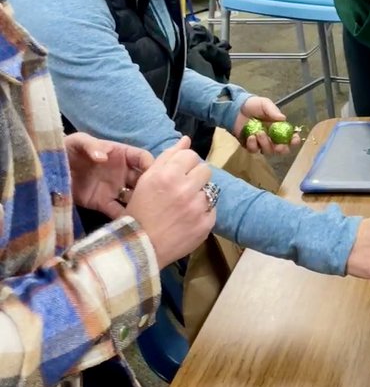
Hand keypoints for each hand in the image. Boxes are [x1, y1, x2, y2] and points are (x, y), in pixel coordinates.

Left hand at [65, 133, 152, 218]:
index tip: (154, 176)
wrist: (50, 168)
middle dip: (151, 189)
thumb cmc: (68, 149)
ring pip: (134, 197)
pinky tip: (129, 223)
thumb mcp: (78, 141)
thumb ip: (91, 145)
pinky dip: (124, 218)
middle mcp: (122, 173)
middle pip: (143, 180)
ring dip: (140, 204)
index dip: (151, 165)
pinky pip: (117, 211)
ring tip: (145, 213)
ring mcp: (114, 189)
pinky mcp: (103, 203)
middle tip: (154, 199)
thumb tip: (103, 157)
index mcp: (121, 155)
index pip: (142, 158)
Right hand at [127, 137, 215, 267]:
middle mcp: (185, 189)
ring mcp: (198, 208)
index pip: (191, 155)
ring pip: (210, 190)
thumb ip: (168, 156)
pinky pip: (212, 210)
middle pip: (205, 170)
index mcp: (167, 175)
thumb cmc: (140, 211)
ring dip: (199, 196)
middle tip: (182, 189)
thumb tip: (187, 139)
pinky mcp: (206, 224)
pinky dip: (203, 213)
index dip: (185, 164)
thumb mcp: (146, 180)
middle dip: (195, 178)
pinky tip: (188, 219)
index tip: (178, 174)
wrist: (141, 247)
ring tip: (184, 206)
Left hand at [233, 96, 300, 155]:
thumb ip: (273, 111)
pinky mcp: (249, 146)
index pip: (290, 138)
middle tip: (279, 146)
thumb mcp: (264, 104)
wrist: (235, 108)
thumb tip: (283, 118)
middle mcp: (271, 138)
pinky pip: (254, 150)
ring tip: (259, 133)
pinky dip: (253, 145)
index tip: (295, 139)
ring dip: (265, 144)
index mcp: (279, 128)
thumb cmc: (253, 105)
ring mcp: (260, 143)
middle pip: (281, 150)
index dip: (294, 141)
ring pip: (267, 151)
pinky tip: (251, 137)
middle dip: (281, 149)